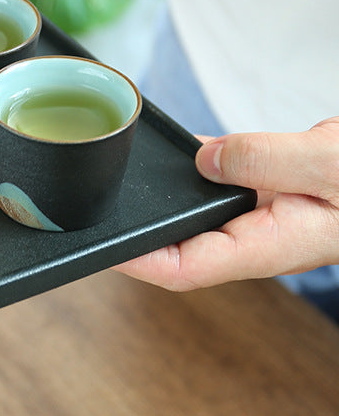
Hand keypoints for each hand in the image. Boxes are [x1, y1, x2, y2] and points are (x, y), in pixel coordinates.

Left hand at [114, 117, 338, 289]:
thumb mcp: (325, 165)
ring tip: (123, 178)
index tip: (107, 248)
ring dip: (165, 197)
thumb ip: (264, 160)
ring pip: (197, 210)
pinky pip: (218, 180)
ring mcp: (259, 213)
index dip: (140, 261)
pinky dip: (196, 163)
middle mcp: (257, 234)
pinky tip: (178, 147)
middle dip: (141, 230)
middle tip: (98, 208)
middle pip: (181, 243)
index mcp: (269, 243)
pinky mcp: (265, 189)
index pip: (188, 268)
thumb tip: (205, 159)